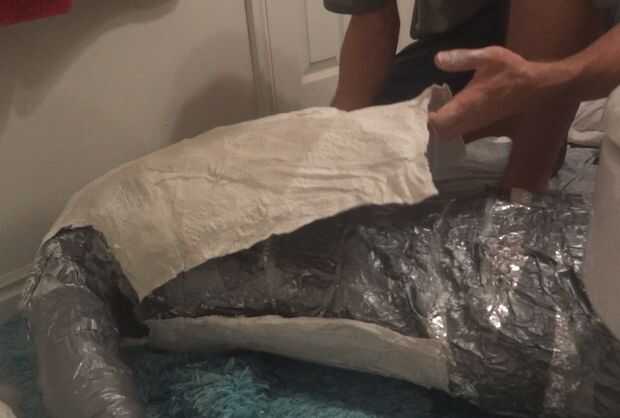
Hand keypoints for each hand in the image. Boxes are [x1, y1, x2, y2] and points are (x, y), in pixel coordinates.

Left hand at [429, 46, 556, 139]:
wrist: (536, 86)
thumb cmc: (511, 70)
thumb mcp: (488, 57)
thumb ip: (462, 58)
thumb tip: (438, 59)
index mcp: (467, 104)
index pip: (438, 122)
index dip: (428, 116)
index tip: (426, 103)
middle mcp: (470, 118)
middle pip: (442, 133)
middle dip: (432, 124)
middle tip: (430, 107)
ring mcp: (477, 124)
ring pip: (452, 134)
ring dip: (442, 126)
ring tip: (438, 109)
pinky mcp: (483, 125)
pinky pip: (462, 131)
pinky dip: (453, 125)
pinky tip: (452, 109)